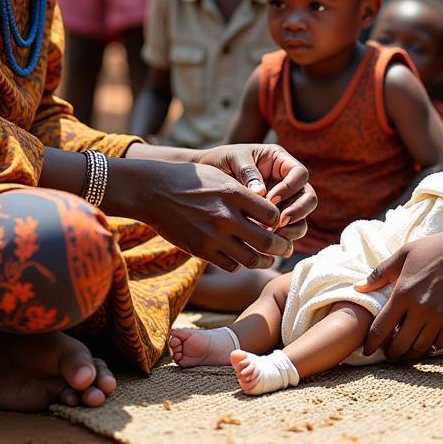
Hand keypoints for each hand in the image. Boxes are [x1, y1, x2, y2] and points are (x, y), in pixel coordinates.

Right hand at [125, 159, 293, 271]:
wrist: (155, 192)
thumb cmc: (193, 182)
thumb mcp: (222, 178)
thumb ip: (246, 194)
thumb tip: (273, 211)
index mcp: (234, 193)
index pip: (272, 214)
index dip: (281, 221)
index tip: (282, 224)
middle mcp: (226, 216)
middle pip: (267, 241)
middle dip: (282, 248)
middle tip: (287, 249)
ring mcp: (212, 235)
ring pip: (251, 258)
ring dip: (265, 261)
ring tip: (269, 259)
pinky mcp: (201, 250)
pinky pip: (230, 265)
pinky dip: (241, 264)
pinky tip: (243, 258)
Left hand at [194, 143, 316, 246]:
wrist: (205, 179)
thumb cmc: (222, 161)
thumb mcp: (234, 159)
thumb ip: (248, 172)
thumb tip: (262, 193)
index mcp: (281, 162)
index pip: (299, 174)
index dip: (290, 187)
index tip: (272, 198)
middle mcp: (287, 182)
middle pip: (308, 197)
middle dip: (298, 211)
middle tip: (279, 222)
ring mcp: (284, 202)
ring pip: (301, 217)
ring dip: (293, 228)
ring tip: (274, 235)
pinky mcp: (275, 219)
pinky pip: (287, 230)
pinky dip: (282, 238)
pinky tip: (267, 244)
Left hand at [355, 224, 442, 361]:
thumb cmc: (435, 248)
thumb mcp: (404, 253)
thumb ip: (380, 273)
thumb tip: (357, 288)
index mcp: (403, 292)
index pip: (381, 328)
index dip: (371, 343)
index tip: (367, 349)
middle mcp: (420, 308)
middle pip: (399, 345)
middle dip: (390, 354)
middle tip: (387, 355)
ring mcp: (439, 317)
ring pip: (419, 348)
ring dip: (409, 355)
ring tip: (403, 354)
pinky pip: (438, 344)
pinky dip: (429, 347)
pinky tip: (425, 343)